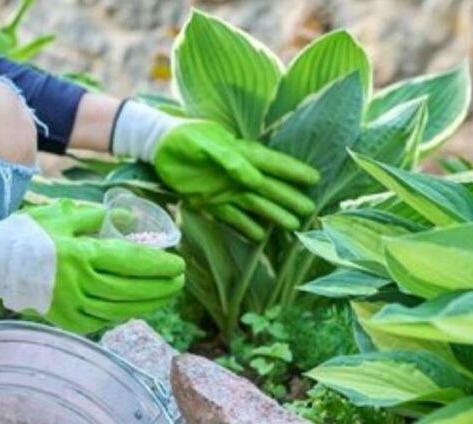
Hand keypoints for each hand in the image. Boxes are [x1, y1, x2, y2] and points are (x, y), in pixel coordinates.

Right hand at [0, 200, 185, 333]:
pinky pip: (103, 320)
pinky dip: (123, 314)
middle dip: (161, 287)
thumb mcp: (63, 215)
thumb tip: (128, 218)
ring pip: (122, 309)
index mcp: (83, 255)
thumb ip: (97, 217)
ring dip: (148, 303)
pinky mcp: (66, 320)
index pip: (133, 262)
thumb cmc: (25, 234)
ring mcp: (73, 306)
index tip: (179, 265)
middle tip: (179, 281)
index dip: (160, 266)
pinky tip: (135, 307)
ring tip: (165, 295)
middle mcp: (81, 284)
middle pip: (133, 289)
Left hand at [153, 121, 318, 240]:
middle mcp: (238, 174)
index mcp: (241, 154)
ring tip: (293, 226)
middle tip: (308, 211)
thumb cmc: (184, 138)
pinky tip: (260, 236)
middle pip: (269, 188)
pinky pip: (232, 217)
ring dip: (273, 215)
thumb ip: (230, 160)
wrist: (158, 147)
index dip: (293, 171)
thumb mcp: (206, 144)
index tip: (314, 179)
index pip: (273, 164)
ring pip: (255, 205)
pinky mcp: (210, 202)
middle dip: (289, 198)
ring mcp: (226, 189)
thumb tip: (254, 179)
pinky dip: (246, 226)